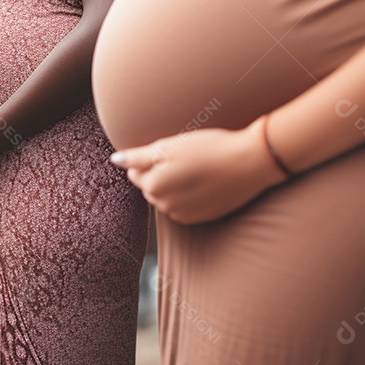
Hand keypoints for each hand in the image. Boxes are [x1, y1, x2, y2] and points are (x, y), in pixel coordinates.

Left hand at [110, 118, 288, 224]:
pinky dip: (191, 194)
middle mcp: (165, 206)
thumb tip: (115, 160)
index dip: (151, 158)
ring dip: (176, 184)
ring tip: (198, 168)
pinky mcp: (202, 217)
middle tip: (186, 157)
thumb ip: (137, 157)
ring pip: (168, 196)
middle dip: (161, 173)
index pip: (136, 172)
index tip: (171, 151)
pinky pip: (186, 205)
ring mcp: (184, 214)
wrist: (249, 162)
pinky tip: (206, 181)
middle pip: (151, 185)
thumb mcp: (168, 146)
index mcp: (153, 187)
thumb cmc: (208, 148)